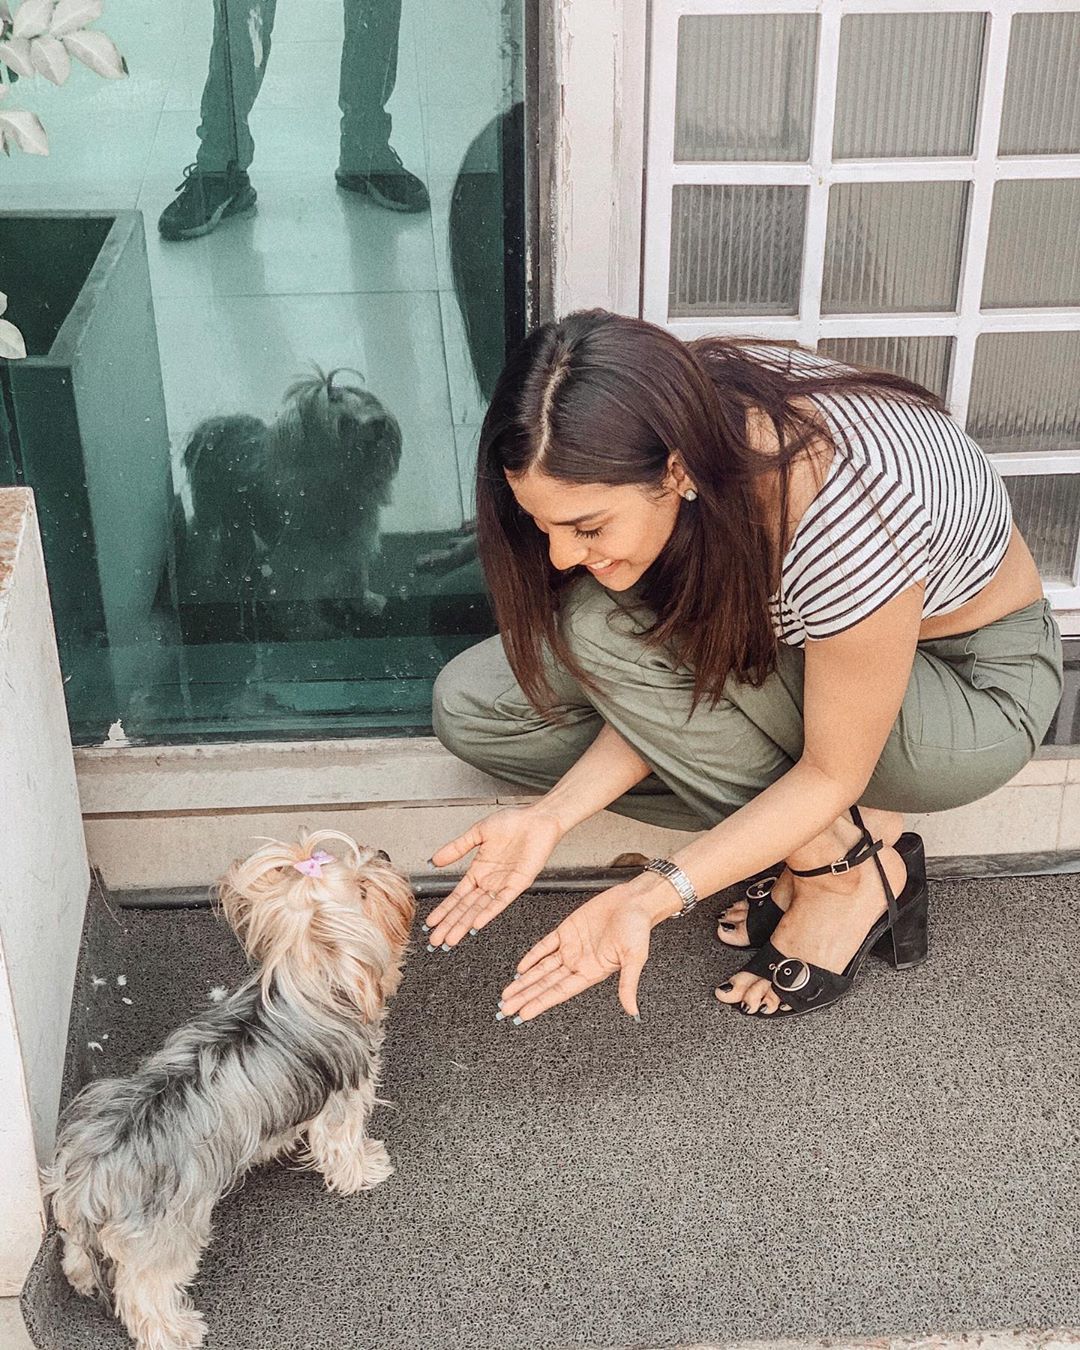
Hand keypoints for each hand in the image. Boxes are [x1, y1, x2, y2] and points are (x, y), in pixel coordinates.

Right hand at [423, 805, 564, 946]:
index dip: (444, 910)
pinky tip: (477, 924)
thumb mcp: (477, 833)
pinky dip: (489, 913)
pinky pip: (501, 902)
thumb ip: (457, 848)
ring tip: (451, 939)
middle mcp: (490, 881)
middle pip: (466, 908)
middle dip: (450, 924)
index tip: (431, 922)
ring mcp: (503, 884)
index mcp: (479, 871)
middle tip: (436, 940)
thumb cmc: (513, 822)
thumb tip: (434, 860)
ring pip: (480, 909)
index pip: (458, 896)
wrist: (537, 818)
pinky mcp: (518, 884)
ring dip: (465, 925)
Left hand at [496, 875, 677, 1022]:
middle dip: (524, 996)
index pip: (559, 992)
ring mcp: (571, 947)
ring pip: (541, 968)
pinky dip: (532, 956)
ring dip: (524, 981)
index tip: (523, 1014)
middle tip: (505, 1009)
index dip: (540, 1003)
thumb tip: (632, 1011)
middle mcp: (578, 963)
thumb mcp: (635, 958)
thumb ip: (628, 985)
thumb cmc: (639, 928)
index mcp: (592, 972)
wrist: (635, 900)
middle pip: (545, 984)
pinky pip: (545, 946)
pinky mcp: (567, 930)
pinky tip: (520, 967)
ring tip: (507, 994)